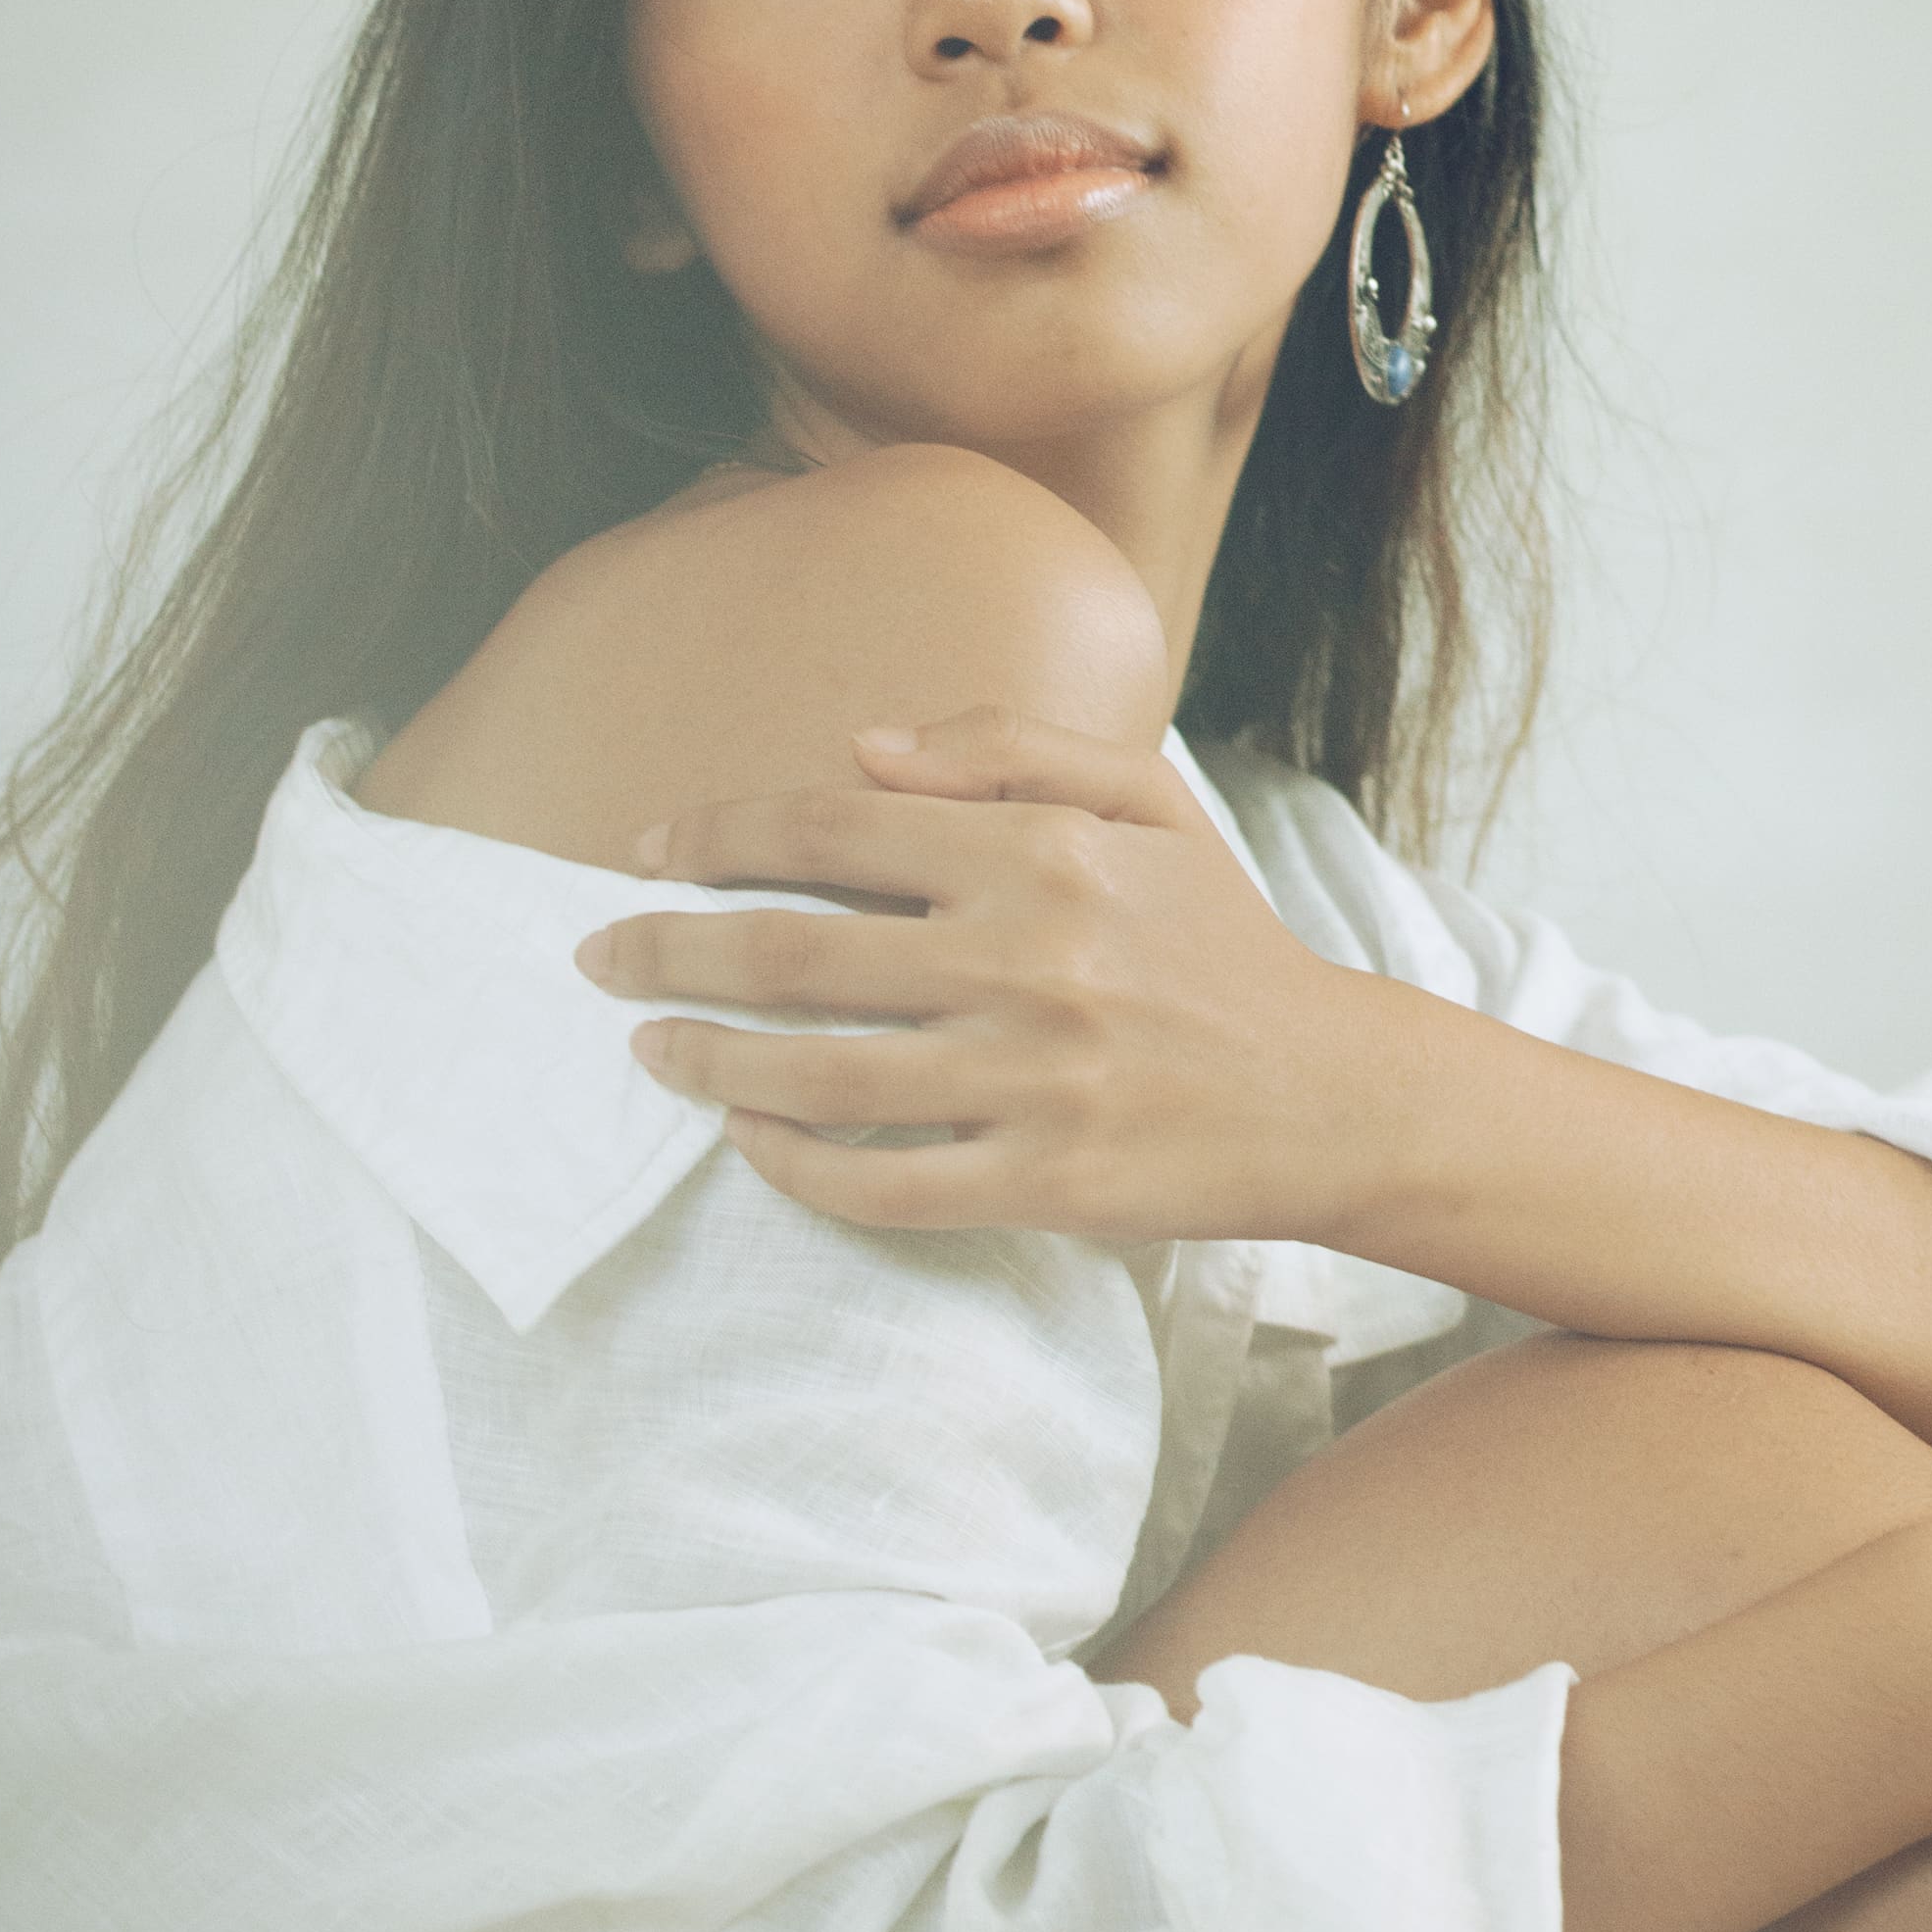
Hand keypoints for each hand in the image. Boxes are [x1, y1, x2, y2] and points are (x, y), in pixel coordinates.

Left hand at [573, 710, 1393, 1238]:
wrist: (1334, 1095)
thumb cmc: (1223, 945)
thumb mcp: (1148, 803)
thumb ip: (1008, 751)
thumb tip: (859, 748)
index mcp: (1043, 852)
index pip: (834, 829)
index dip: (720, 835)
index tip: (649, 854)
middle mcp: (1030, 958)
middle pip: (794, 951)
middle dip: (670, 950)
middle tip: (597, 957)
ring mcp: (1034, 1079)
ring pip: (816, 1075)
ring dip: (707, 1061)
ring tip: (650, 1050)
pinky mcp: (1045, 1182)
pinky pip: (882, 1183)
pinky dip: (795, 1164)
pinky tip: (751, 1141)